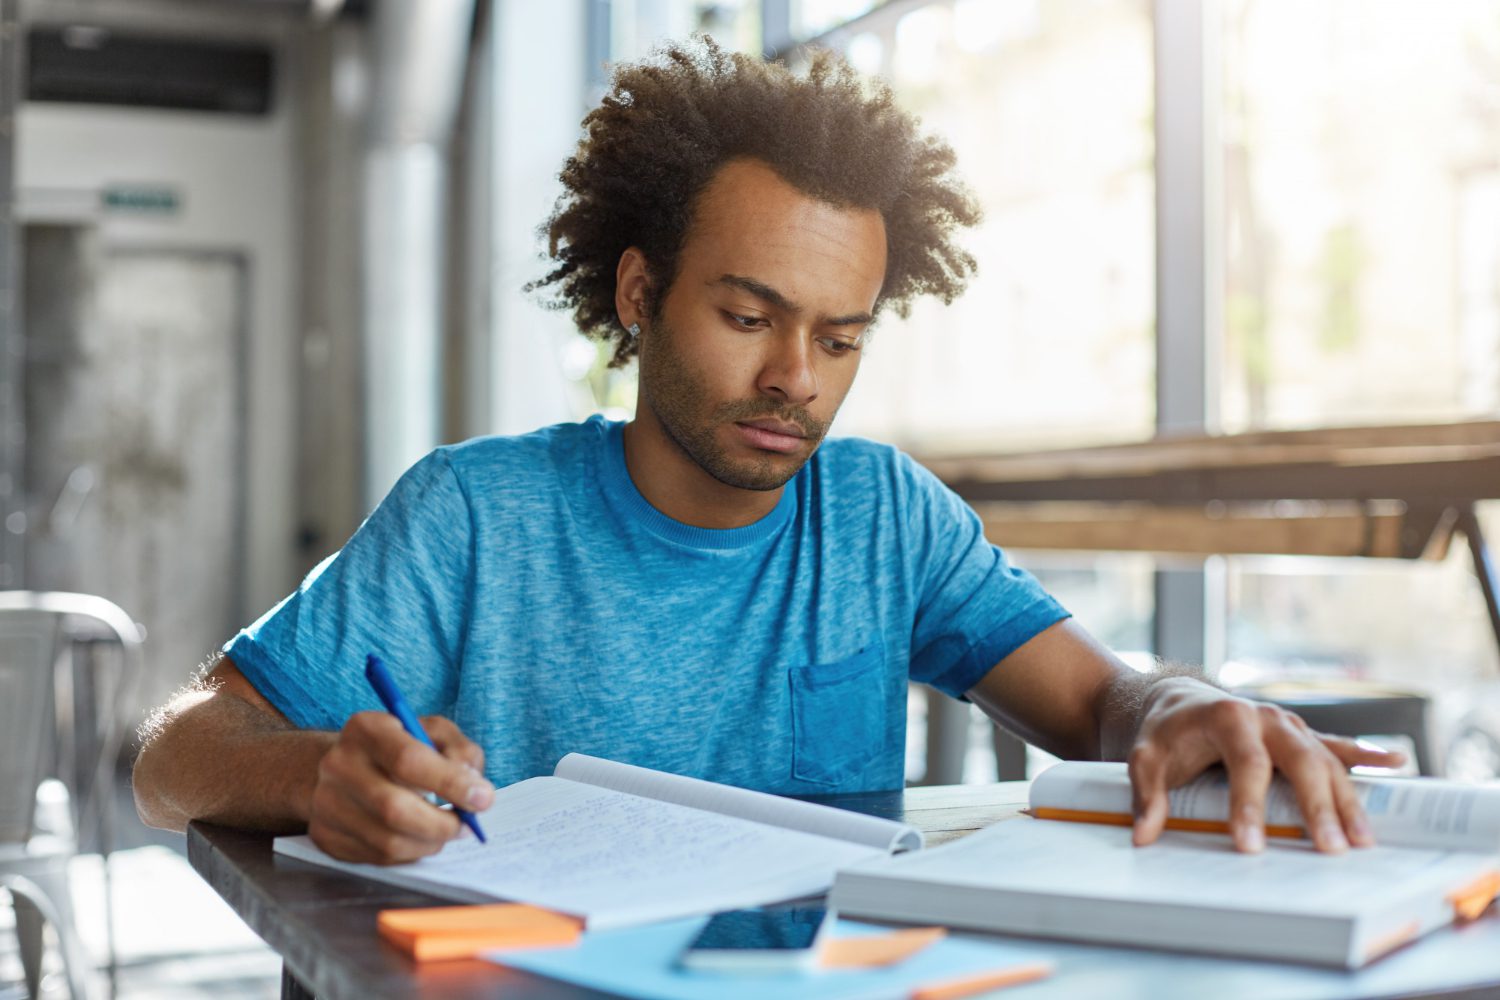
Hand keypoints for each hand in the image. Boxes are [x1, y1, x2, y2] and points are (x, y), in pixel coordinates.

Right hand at [306, 712, 493, 863]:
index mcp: (367, 729)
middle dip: (442, 824)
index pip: (409, 760)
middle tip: (467, 826)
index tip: (484, 799)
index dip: (451, 783)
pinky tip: (420, 838)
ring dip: (429, 843)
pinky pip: (377, 857)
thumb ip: (460, 751)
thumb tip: (473, 785)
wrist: (345, 767)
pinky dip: (410, 853)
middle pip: (394, 808)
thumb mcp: (433, 732)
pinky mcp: (325, 835)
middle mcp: (338, 765)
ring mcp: (326, 802)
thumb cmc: (400, 747)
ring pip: (387, 840)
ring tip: (447, 831)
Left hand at [1127, 678, 1404, 853]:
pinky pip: (1336, 745)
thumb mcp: (1145, 757)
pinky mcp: (1300, 735)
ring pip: (1325, 760)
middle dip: (1317, 807)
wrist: (1178, 701)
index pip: (1246, 764)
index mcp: (1228, 717)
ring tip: (1362, 841)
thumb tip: (1144, 835)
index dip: (1249, 805)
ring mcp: (1288, 725)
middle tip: (1328, 849)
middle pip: (1300, 761)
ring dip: (1346, 800)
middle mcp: (1266, 717)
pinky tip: (1396, 763)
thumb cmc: (1164, 733)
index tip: (1251, 845)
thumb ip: (1146, 794)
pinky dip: (1365, 754)